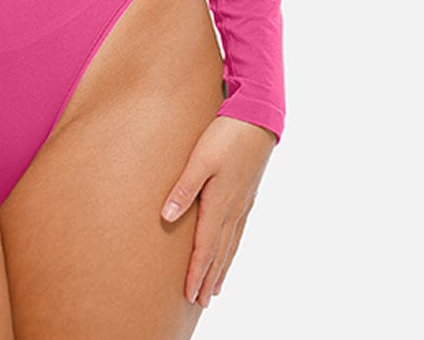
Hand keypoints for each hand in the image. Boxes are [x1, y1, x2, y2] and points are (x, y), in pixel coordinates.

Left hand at [159, 115, 275, 307]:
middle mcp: (233, 209)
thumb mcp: (200, 160)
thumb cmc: (225, 136)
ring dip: (221, 268)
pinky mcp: (247, 195)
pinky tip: (230, 252)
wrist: (257, 120)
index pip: (205, 247)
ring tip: (213, 288)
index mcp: (219, 203)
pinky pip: (238, 232)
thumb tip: (166, 218)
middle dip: (208, 278)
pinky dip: (232, 250)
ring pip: (230, 245)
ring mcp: (243, 204)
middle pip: (219, 252)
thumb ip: (183, 189)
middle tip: (199, 302)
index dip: (196, 271)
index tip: (188, 294)